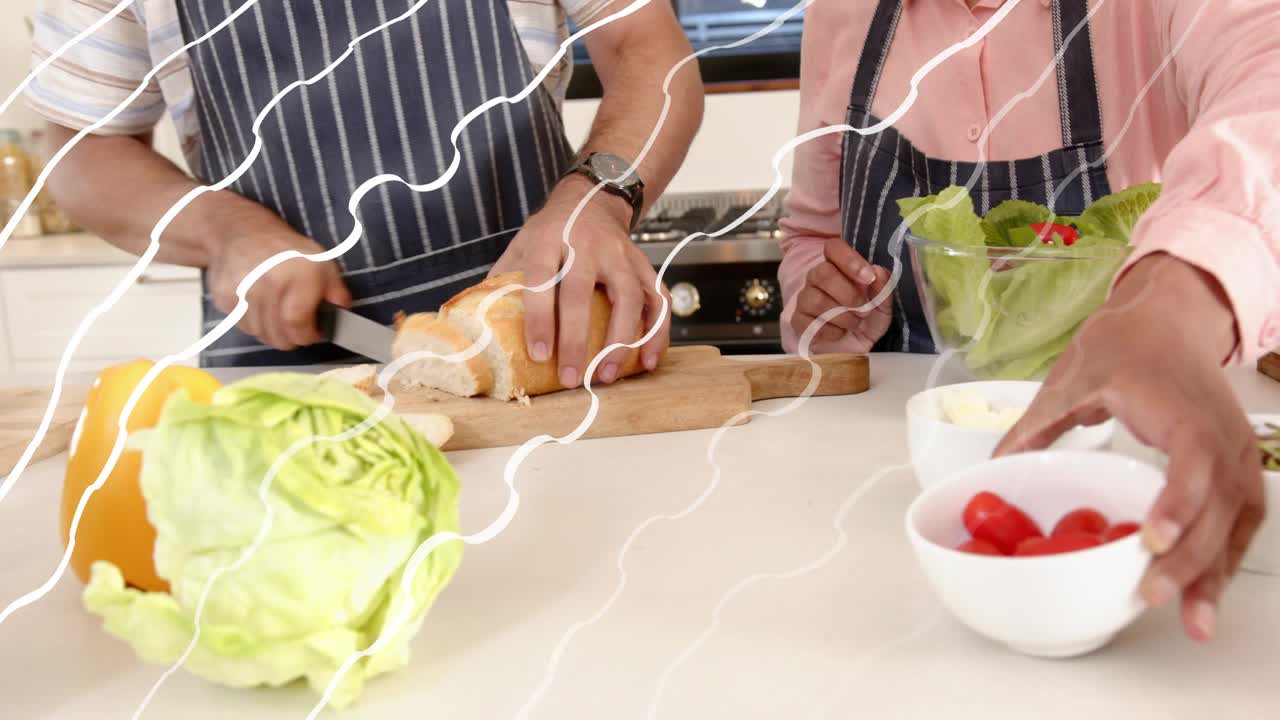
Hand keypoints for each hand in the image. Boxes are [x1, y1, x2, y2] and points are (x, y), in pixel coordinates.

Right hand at [207, 229, 350, 351]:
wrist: (241, 231)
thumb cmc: (286, 250)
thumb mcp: (321, 262)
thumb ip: (336, 290)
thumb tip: (344, 311)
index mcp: (299, 275)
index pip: (297, 324)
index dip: (306, 336)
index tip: (311, 334)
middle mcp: (269, 283)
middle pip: (279, 336)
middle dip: (291, 338)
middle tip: (296, 327)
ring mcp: (243, 291)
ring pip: (260, 335)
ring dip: (272, 331)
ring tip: (277, 314)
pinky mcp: (224, 297)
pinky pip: (242, 326)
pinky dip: (253, 323)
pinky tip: (259, 306)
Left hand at [491, 173, 668, 387]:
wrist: (593, 199)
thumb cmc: (553, 230)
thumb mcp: (522, 244)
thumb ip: (504, 279)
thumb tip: (481, 324)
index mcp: (548, 239)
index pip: (540, 280)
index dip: (540, 320)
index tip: (539, 355)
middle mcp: (586, 245)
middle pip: (582, 293)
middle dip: (577, 340)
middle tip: (572, 377)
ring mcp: (619, 254)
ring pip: (628, 297)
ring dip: (621, 340)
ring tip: (608, 374)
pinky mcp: (643, 264)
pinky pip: (657, 298)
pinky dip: (657, 331)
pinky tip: (649, 359)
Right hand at [789, 236, 892, 352]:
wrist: (855, 349)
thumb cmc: (867, 321)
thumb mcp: (883, 306)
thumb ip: (883, 288)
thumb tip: (878, 271)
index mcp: (837, 266)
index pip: (833, 248)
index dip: (849, 259)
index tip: (868, 278)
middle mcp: (817, 278)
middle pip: (823, 272)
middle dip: (849, 294)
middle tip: (864, 309)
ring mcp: (805, 299)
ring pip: (817, 299)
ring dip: (843, 316)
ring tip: (855, 323)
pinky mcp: (798, 321)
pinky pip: (810, 322)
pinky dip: (832, 331)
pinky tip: (840, 333)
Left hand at [995, 253, 1265, 641]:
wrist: (1168, 319)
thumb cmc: (1125, 344)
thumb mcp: (1074, 376)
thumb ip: (1038, 423)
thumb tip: (996, 464)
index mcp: (1182, 411)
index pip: (1194, 462)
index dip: (1179, 504)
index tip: (1155, 540)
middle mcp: (1220, 438)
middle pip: (1217, 506)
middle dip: (1190, 558)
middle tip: (1150, 595)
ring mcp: (1235, 454)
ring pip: (1234, 522)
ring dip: (1215, 573)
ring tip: (1193, 622)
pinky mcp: (1236, 468)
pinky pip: (1239, 521)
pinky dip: (1225, 558)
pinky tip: (1204, 595)